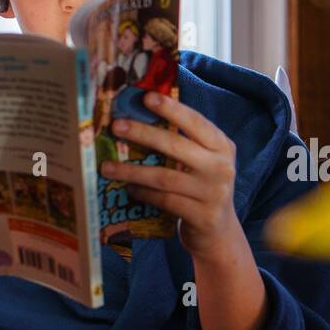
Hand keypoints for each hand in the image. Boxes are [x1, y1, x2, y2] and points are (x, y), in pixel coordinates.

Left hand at [100, 91, 239, 261]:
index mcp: (222, 146)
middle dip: (143, 134)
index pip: (196, 122)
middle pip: (176, 146)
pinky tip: (129, 189)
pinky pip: (165, 200)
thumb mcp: (205, 162)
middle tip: (116, 126)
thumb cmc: (203, 189)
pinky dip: (143, 193)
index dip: (172, 109)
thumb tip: (141, 117)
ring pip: (164, 177)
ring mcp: (213, 193)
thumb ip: (186, 143)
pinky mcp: (202, 216)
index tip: (146, 97)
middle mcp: (222, 167)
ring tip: (107, 166)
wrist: (219, 232)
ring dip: (132, 171)